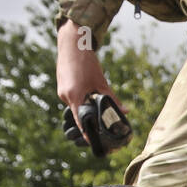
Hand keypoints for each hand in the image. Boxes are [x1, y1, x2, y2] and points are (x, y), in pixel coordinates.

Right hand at [56, 21, 125, 146]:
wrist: (72, 44)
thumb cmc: (87, 62)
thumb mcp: (102, 83)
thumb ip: (112, 99)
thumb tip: (125, 111)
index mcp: (74, 96)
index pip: (80, 121)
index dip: (87, 133)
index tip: (93, 142)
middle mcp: (65, 95)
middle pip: (78, 114)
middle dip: (89, 117)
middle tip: (99, 120)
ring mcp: (61, 91)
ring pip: (75, 105)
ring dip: (84, 106)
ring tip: (93, 97)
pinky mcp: (61, 86)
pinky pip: (72, 98)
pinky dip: (80, 98)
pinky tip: (86, 90)